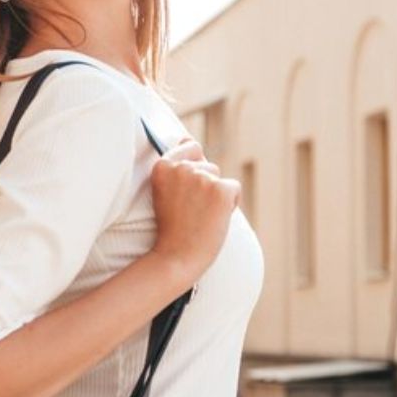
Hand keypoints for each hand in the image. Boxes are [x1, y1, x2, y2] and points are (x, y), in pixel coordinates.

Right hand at [149, 138, 239, 285]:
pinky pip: (234, 188)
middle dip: (205, 184)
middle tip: (191, 210)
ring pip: (219, 177)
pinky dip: (230, 204)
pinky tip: (215, 218)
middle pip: (207, 164)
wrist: (177, 257)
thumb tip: (189, 139)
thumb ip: (177, 167)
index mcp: (162, 166)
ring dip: (216, 195)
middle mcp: (181, 167)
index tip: (185, 192)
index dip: (192, 169)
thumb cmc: (172, 228)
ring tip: (200, 216)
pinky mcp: (221, 189)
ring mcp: (202, 177)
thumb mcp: (165, 191)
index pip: (189, 146)